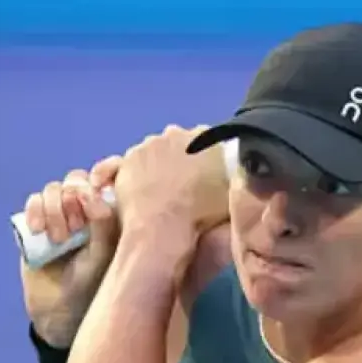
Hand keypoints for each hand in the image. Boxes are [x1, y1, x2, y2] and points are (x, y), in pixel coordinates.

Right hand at [20, 155, 122, 346]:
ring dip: (55, 208)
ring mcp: (60, 214)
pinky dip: (36, 209)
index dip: (106, 169)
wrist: (61, 311)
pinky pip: (34, 200)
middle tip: (76, 228)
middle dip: (75, 197)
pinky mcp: (37, 223)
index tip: (99, 182)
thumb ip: (103, 223)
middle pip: (79, 179)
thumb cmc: (93, 283)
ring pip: (56, 188)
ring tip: (59, 239)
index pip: (112, 174)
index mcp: (111, 212)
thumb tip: (95, 194)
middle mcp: (86, 209)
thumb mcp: (104, 254)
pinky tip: (39, 230)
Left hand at [114, 124, 230, 236]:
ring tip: (160, 193)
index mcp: (207, 138)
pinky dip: (133, 173)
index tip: (205, 176)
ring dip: (158, 166)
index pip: (209, 142)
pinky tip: (137, 191)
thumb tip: (234, 173)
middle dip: (181, 159)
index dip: (207, 159)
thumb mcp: (232, 194)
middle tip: (183, 185)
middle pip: (180, 143)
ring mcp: (149, 144)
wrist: (164, 229)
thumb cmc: (203, 214)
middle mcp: (177, 133)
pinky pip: (132, 163)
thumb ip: (232, 176)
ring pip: (155, 152)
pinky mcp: (128, 158)